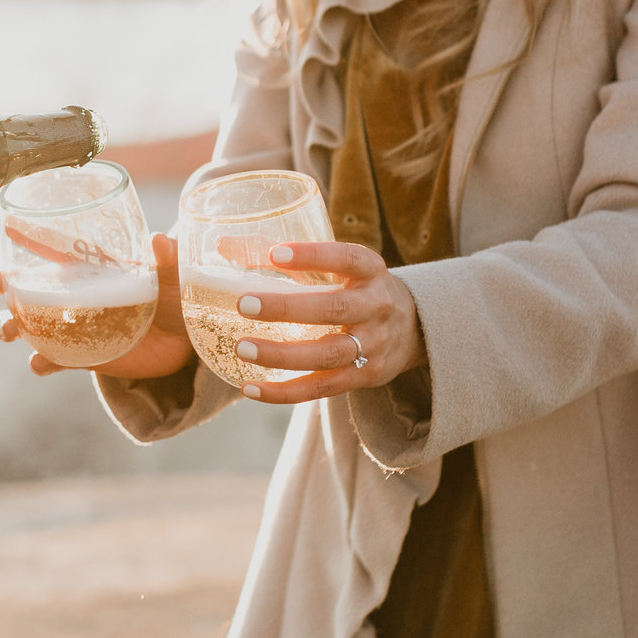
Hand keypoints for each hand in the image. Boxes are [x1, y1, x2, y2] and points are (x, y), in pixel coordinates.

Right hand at [0, 227, 195, 381]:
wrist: (186, 339)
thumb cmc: (174, 293)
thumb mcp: (172, 272)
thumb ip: (165, 258)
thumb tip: (158, 240)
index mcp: (85, 264)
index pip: (44, 243)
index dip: (15, 230)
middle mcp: (70, 293)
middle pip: (19, 284)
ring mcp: (70, 325)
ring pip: (25, 324)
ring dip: (8, 324)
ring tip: (10, 329)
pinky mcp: (80, 356)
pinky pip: (52, 360)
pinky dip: (42, 362)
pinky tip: (40, 363)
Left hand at [223, 241, 423, 405]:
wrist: (413, 330)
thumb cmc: (357, 289)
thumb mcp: (341, 267)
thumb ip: (290, 259)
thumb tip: (224, 245)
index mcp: (371, 271)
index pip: (347, 258)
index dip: (313, 255)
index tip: (276, 254)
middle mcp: (377, 307)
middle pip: (334, 310)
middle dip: (287, 309)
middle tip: (244, 304)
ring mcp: (374, 346)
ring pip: (327, 355)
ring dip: (282, 355)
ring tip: (242, 347)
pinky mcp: (364, 377)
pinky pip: (322, 389)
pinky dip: (284, 392)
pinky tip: (250, 388)